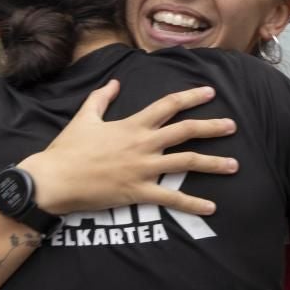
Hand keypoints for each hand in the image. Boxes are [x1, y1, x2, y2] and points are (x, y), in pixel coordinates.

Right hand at [21, 80, 239, 215]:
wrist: (55, 179)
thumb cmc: (68, 148)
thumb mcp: (84, 117)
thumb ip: (102, 98)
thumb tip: (115, 82)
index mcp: (132, 125)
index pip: (168, 105)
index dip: (191, 96)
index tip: (210, 92)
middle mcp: (143, 144)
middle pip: (186, 131)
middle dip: (212, 127)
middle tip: (233, 125)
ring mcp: (143, 168)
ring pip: (186, 162)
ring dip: (213, 163)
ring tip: (234, 165)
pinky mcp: (139, 192)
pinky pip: (171, 198)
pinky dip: (193, 203)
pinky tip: (211, 207)